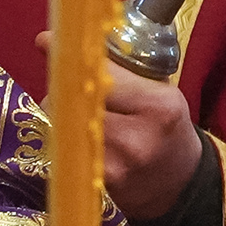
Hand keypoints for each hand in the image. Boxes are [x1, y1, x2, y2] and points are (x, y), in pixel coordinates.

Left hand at [42, 31, 210, 224]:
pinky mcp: (95, 183)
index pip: (102, 75)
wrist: (177, 184)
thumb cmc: (168, 130)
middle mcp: (134, 138)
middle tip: (67, 82)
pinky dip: (63, 136)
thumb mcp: (161, 92)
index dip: (73, 58)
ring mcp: (113, 165)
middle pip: (74, 101)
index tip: (48, 40)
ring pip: (61, 125)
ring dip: (60, 113)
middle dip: (63, 87)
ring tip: (78, 111)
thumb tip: (68, 44)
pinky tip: (78, 135)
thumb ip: (119, 71)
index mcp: (157, 107)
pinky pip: (63, 148)